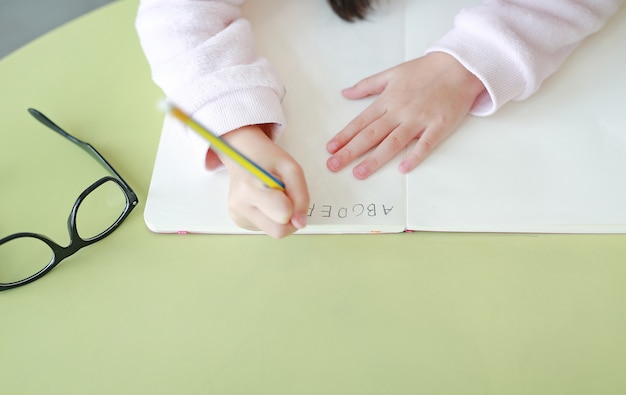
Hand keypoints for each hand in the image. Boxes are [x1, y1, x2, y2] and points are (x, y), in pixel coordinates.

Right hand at [212, 125, 309, 237]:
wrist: (242, 154)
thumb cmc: (267, 159)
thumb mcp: (292, 169)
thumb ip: (301, 196)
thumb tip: (300, 223)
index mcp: (250, 188)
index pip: (283, 215)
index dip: (293, 206)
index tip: (288, 191)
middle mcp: (239, 205)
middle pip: (278, 231)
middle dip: (289, 217)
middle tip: (286, 196)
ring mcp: (237, 215)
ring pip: (273, 231)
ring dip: (280, 216)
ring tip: (273, 195)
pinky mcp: (239, 221)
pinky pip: (266, 228)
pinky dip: (271, 216)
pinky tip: (265, 200)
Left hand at [326, 52, 484, 178]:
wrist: (459, 66)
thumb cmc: (425, 70)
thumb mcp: (392, 73)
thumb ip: (368, 85)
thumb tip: (345, 93)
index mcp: (388, 100)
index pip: (361, 121)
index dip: (344, 136)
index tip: (330, 149)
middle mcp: (400, 111)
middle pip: (371, 134)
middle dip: (350, 151)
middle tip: (333, 165)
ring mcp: (419, 119)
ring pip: (393, 142)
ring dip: (375, 159)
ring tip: (359, 173)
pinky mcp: (439, 126)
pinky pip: (425, 144)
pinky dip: (415, 156)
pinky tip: (403, 168)